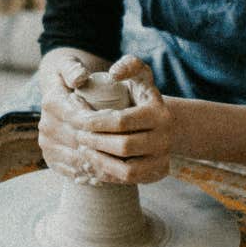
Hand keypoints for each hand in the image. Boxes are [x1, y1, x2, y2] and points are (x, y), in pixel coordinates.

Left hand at [37, 54, 172, 185]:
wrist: (167, 124)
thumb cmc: (143, 97)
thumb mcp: (141, 76)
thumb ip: (130, 65)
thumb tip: (114, 73)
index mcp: (159, 113)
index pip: (122, 121)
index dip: (97, 122)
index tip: (80, 120)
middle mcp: (165, 139)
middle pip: (124, 146)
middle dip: (96, 142)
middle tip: (78, 137)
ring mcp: (162, 159)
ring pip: (127, 170)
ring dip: (101, 161)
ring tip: (84, 151)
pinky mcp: (156, 174)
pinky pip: (129, 181)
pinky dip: (108, 174)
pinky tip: (94, 163)